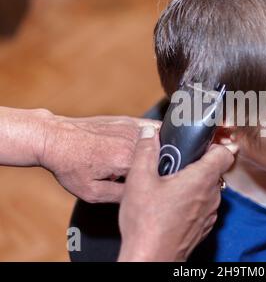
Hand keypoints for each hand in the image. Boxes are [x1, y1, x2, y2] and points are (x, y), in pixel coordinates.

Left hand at [38, 114, 160, 202]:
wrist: (55, 138)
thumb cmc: (70, 165)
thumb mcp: (92, 192)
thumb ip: (121, 196)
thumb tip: (141, 196)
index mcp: (127, 160)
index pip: (155, 175)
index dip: (152, 184)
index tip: (145, 188)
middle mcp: (134, 141)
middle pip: (159, 158)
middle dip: (155, 168)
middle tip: (140, 176)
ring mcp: (133, 127)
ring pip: (160, 143)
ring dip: (156, 153)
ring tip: (141, 161)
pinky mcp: (130, 120)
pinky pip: (153, 128)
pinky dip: (156, 137)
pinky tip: (146, 145)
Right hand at [118, 127, 234, 261]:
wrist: (151, 258)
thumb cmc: (146, 222)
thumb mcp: (139, 180)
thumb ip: (145, 152)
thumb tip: (149, 134)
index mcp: (201, 179)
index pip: (224, 153)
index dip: (215, 145)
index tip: (201, 144)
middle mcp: (211, 196)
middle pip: (214, 170)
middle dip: (197, 164)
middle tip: (175, 164)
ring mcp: (210, 213)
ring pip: (209, 189)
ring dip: (194, 183)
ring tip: (169, 185)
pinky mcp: (204, 226)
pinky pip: (204, 206)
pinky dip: (193, 201)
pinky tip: (171, 205)